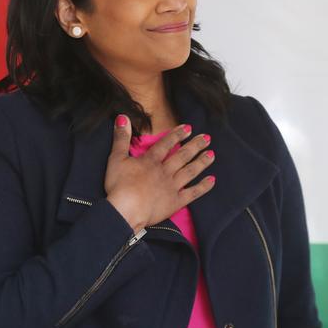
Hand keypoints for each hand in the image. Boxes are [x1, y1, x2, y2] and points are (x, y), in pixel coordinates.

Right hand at [105, 114, 215, 232]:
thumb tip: (122, 117)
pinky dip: (203, 187)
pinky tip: (212, 180)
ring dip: (202, 162)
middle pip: (183, 156)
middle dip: (196, 145)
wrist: (125, 210)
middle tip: (207, 138)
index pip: (166, 144)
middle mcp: (164, 171)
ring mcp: (172, 187)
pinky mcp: (175, 202)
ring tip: (212, 154)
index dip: (177, 134)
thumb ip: (121, 138)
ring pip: (190, 171)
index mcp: (150, 161)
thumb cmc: (119, 185)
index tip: (188, 128)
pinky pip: (193, 193)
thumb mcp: (116, 158)